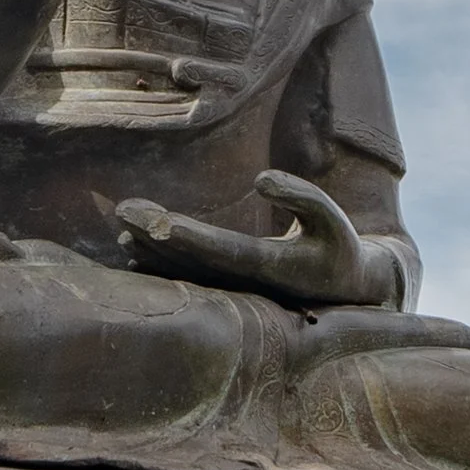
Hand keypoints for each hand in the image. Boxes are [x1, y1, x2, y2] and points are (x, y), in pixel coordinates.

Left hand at [116, 169, 403, 309]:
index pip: (224, 250)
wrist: (347, 291)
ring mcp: (237, 290)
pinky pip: (189, 278)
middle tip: (124, 212)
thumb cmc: (340, 247)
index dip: (190, 237)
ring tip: (122, 228)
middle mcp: (248, 284)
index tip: (157, 222)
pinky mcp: (230, 289)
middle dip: (157, 236)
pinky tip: (132, 253)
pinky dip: (161, 266)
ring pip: (186, 272)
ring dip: (152, 251)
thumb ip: (302, 195)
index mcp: (274, 267)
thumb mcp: (333, 218)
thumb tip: (261, 178)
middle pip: (194, 260)